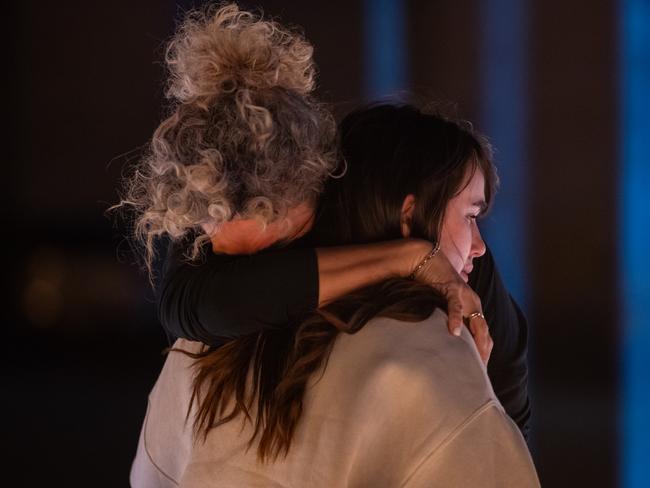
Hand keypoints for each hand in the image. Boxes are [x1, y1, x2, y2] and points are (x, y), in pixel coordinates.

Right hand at [412, 249, 492, 364]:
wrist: (424, 259)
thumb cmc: (431, 283)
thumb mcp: (442, 305)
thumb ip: (446, 319)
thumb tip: (443, 341)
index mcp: (472, 308)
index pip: (483, 335)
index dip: (484, 353)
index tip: (480, 372)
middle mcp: (473, 303)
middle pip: (484, 333)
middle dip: (484, 353)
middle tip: (480, 372)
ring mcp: (465, 296)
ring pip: (476, 322)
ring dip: (477, 342)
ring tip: (475, 359)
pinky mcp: (452, 288)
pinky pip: (456, 307)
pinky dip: (456, 320)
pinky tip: (454, 332)